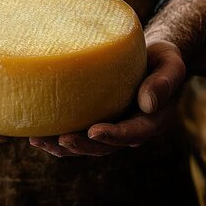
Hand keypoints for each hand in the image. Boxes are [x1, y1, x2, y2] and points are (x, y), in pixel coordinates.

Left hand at [29, 40, 185, 156]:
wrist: (152, 58)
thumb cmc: (161, 58)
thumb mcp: (171, 64)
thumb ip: (165, 81)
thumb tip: (148, 103)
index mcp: (150, 120)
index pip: (133, 132)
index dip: (114, 135)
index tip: (95, 131)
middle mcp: (128, 129)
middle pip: (104, 146)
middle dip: (82, 145)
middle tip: (61, 140)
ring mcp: (110, 127)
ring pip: (86, 144)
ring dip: (62, 146)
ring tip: (38, 141)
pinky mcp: (95, 119)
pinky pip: (76, 132)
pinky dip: (56, 135)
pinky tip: (35, 133)